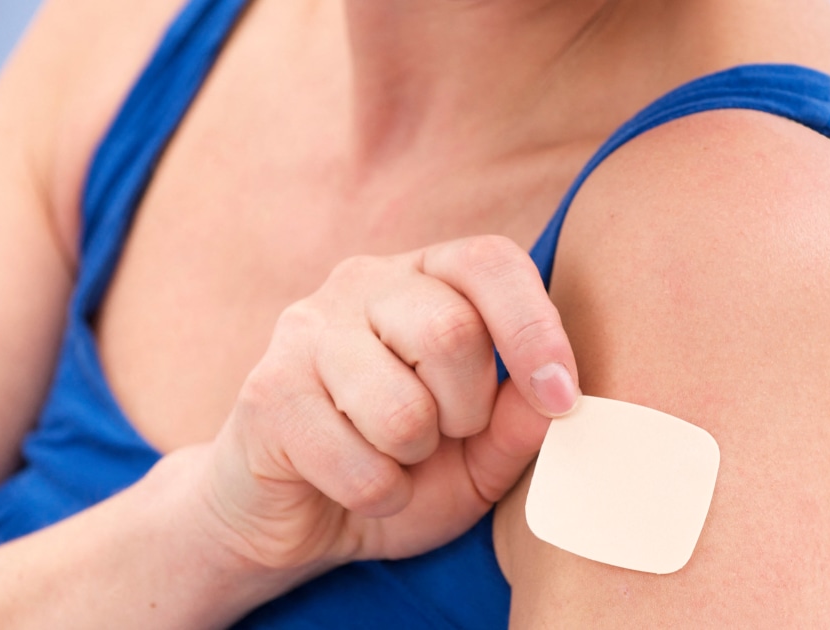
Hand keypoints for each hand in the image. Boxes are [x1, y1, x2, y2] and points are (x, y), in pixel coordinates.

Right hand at [202, 235, 579, 573]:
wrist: (298, 518)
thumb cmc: (399, 467)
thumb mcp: (479, 456)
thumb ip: (519, 424)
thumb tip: (555, 398)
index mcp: (424, 277)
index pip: (488, 262)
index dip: (535, 328)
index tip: (562, 397)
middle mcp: (361, 284)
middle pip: (450, 331)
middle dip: (467, 410)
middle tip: (446, 435)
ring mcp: (305, 331)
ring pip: (402, 407)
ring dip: (414, 458)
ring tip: (393, 456)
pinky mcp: (268, 392)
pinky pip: (357, 465)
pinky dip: (376, 495)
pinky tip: (354, 484)